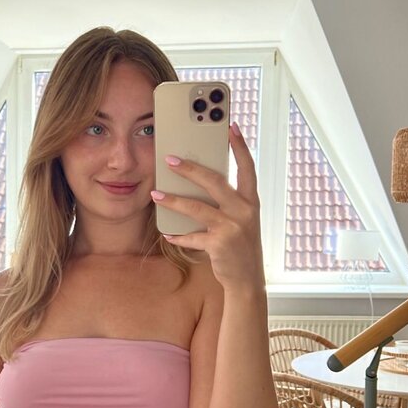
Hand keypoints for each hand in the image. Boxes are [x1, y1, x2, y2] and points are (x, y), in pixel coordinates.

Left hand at [150, 122, 264, 291]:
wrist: (248, 280)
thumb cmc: (241, 246)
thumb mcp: (241, 220)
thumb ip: (228, 202)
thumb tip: (200, 182)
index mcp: (251, 201)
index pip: (247, 168)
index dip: (240, 147)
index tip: (231, 127)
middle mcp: (245, 211)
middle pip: (215, 182)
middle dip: (190, 169)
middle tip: (170, 159)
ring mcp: (233, 228)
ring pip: (197, 208)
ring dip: (173, 200)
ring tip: (155, 193)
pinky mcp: (219, 245)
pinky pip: (192, 236)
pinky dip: (178, 235)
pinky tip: (168, 233)